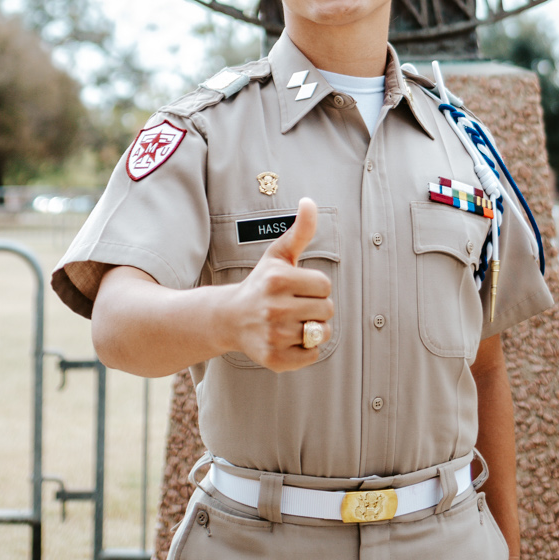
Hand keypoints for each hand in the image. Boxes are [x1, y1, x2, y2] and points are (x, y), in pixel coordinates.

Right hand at [224, 198, 332, 370]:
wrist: (231, 318)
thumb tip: (309, 201)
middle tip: (294, 306)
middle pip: (327, 310)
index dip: (316, 287)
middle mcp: (275, 308)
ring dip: (312, 328)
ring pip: (322, 333)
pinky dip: (306, 349)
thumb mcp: (279, 254)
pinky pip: (313, 355)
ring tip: (291, 322)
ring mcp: (274, 335)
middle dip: (315, 307)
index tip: (297, 288)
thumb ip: (300, 230)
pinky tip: (288, 339)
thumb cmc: (262, 283)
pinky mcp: (274, 358)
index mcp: (279, 280)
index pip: (326, 286)